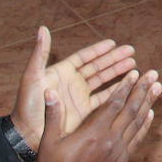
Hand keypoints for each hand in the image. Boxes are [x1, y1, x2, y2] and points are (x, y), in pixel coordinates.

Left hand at [9, 26, 136, 151]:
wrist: (28, 133)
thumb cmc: (27, 104)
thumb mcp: (32, 76)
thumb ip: (40, 53)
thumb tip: (43, 28)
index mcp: (63, 72)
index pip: (85, 57)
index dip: (99, 50)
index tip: (114, 43)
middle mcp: (73, 82)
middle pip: (98, 67)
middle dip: (114, 59)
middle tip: (131, 51)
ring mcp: (80, 96)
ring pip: (103, 81)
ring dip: (118, 73)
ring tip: (134, 65)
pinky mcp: (84, 111)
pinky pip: (103, 98)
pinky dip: (115, 91)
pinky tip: (127, 86)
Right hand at [35, 68, 160, 161]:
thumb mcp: (49, 142)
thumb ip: (53, 115)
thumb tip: (49, 91)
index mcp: (93, 132)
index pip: (114, 104)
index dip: (125, 87)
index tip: (135, 73)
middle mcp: (110, 140)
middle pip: (130, 110)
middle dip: (142, 90)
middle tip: (154, 74)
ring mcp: (118, 151)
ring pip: (137, 122)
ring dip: (148, 104)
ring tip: (157, 88)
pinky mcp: (121, 161)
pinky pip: (137, 139)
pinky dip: (144, 125)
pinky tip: (150, 114)